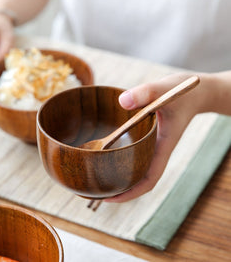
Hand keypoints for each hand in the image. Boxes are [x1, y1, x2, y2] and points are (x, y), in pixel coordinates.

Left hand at [105, 73, 206, 202]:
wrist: (195, 92)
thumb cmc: (183, 92)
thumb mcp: (165, 89)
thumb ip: (146, 93)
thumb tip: (122, 102)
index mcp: (162, 146)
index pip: (149, 178)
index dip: (130, 193)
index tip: (109, 198)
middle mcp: (156, 149)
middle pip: (139, 178)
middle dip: (119, 188)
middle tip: (94, 191)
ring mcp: (152, 144)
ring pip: (136, 167)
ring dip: (120, 175)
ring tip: (96, 177)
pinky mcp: (148, 135)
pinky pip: (135, 152)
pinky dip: (122, 157)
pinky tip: (107, 152)